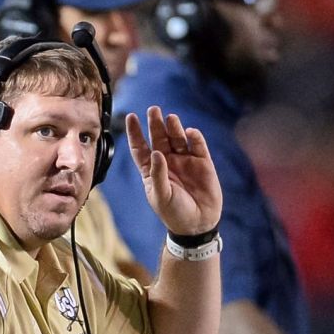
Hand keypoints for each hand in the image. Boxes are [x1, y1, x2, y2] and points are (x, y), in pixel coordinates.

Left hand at [126, 107, 222, 235]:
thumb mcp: (161, 196)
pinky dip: (194, 137)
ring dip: (174, 127)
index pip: (140, 147)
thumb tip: (156, 152)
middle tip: (153, 109)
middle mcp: (167, 162)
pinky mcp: (202, 163)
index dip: (135, 132)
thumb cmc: (174, 212)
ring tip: (171, 118)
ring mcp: (185, 160)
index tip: (131, 116)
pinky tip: (190, 132)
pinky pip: (198, 145)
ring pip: (178, 138)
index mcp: (152, 170)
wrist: (198, 224)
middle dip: (155, 124)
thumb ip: (158, 174)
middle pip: (159, 137)